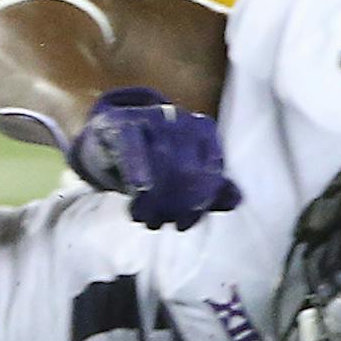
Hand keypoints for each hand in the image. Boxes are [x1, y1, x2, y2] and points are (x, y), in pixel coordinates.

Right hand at [67, 87, 240, 230]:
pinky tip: (140, 188)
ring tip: (149, 220)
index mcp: (199, 128)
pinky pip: (132, 142)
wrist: (104, 140)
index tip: (190, 220)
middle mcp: (177, 116)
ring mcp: (148, 116)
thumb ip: (209, 188)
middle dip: (182, 201)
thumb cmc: (148, 160)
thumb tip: (236, 199)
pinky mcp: (120, 121)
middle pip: (189, 164)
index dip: (205, 196)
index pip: (212, 164)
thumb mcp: (180, 176)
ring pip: (162, 155)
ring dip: (158, 195)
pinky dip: (137, 166)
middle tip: (171, 224)